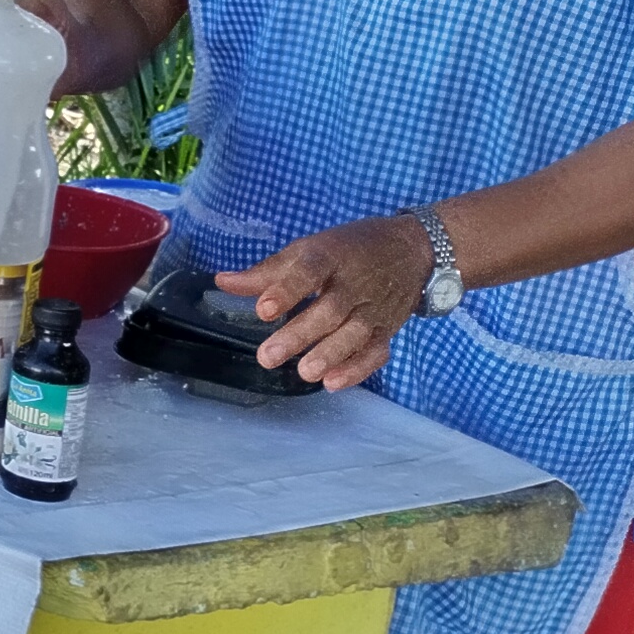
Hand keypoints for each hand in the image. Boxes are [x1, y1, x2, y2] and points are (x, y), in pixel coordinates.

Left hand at [215, 214, 437, 389]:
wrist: (411, 250)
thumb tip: (222, 282)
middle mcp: (354, 284)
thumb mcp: (307, 250)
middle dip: (299, 335)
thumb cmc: (347, 250)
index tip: (263, 311)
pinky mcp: (387, 330)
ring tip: (304, 372)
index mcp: (330, 256)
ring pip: (354, 334)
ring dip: (329, 355)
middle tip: (267, 357)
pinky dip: (358, 369)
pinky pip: (376, 352)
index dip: (286, 291)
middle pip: (329, 311)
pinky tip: (333, 383)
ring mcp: (373, 309)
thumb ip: (267, 272)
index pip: (308, 271)